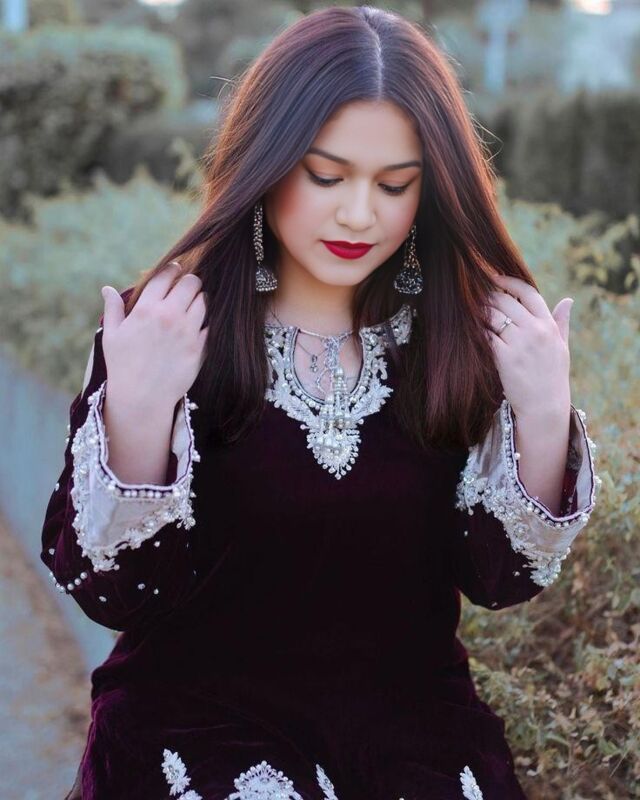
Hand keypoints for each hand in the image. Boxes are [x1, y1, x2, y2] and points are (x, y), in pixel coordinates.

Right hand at [100, 261, 208, 409]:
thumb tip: (107, 289)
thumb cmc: (122, 366)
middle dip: (190, 282)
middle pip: (192, 282)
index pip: (166, 275)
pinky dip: (205, 324)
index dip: (172, 270)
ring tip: (193, 307)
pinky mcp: (199, 348)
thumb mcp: (112, 336)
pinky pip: (210, 326)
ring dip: (200, 301)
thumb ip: (113, 309)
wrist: (141, 398)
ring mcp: (187, 332)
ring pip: (204, 301)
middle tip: (187, 288)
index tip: (174, 272)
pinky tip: (198, 328)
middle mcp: (169, 316)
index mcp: (146, 309)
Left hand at [485, 274, 572, 418]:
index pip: (529, 292)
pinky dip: (477, 330)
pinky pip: (486, 336)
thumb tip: (568, 300)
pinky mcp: (505, 357)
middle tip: (477, 295)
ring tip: (471, 310)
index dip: (509, 282)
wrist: (545, 406)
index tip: (496, 278)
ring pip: (493, 316)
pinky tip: (471, 329)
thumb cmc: (553, 376)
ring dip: (480, 311)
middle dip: (489, 296)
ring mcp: (520, 343)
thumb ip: (561, 322)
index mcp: (549, 325)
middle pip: (506, 301)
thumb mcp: (562, 347)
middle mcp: (535, 330)